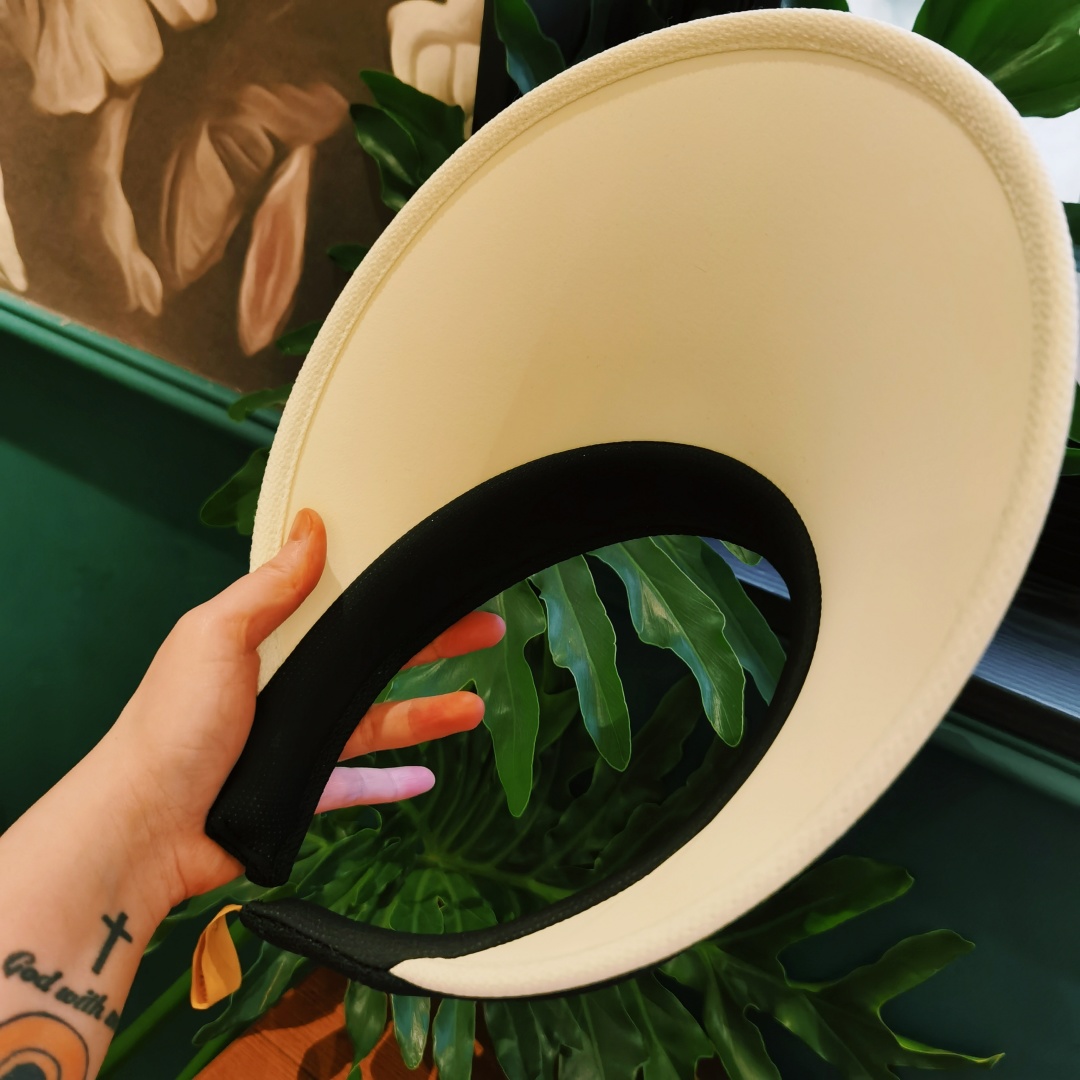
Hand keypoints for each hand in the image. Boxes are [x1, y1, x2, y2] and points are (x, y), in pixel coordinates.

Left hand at [97, 508, 503, 915]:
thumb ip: (269, 588)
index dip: (387, 593)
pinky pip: (358, 784)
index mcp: (265, 641)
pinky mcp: (301, 791)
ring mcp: (296, 741)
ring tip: (474, 707)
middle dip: (430, 644)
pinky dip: (392, 782)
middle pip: (372, 661)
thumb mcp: (216, 636)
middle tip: (484, 629)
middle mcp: (285, 687)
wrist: (143, 825)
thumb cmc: (172, 724)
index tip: (432, 579)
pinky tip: (427, 774)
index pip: (340, 607)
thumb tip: (310, 526)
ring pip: (376, 721)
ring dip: (427, 713)